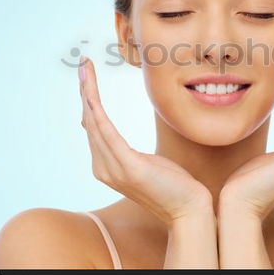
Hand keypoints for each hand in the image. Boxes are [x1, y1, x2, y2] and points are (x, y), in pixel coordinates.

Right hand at [78, 56, 212, 225]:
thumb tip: (117, 139)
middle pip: (89, 121)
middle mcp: (103, 168)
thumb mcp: (146, 163)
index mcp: (107, 166)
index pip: (93, 127)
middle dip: (85, 90)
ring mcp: (113, 169)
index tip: (88, 76)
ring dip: (88, 93)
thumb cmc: (173, 186)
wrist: (189, 210)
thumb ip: (127, 152)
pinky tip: (92, 94)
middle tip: (84, 64)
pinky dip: (97, 110)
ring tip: (86, 70)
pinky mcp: (128, 168)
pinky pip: (107, 132)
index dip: (88, 100)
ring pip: (94, 122)